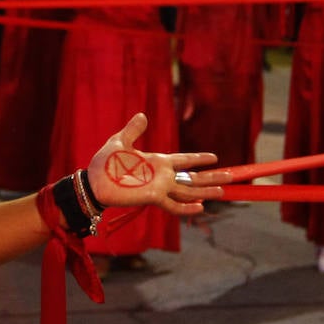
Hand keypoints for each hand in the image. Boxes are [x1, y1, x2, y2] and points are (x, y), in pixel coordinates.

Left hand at [85, 113, 226, 215]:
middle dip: (212, 177)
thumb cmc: (104, 163)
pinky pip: (173, 204)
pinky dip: (186, 207)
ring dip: (205, 191)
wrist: (92, 181)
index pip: (184, 160)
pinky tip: (201, 207)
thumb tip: (142, 115)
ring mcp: (159, 187)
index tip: (215, 157)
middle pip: (193, 177)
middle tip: (231, 177)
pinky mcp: (152, 197)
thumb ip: (133, 130)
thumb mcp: (120, 142)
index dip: (198, 158)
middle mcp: (162, 176)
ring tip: (223, 191)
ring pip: (188, 191)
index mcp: (157, 162)